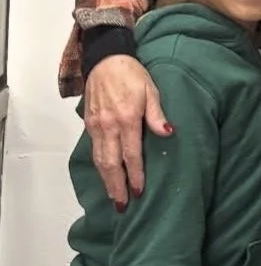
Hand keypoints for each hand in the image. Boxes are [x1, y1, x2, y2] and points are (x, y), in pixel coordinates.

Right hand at [84, 56, 169, 208]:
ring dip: (106, 181)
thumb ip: (156, 113)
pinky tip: (105, 176)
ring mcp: (96, 126)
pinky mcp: (89, 125)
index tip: (139, 191)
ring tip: (113, 197)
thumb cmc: (132, 75)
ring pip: (99, 160)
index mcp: (126, 118)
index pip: (131, 153)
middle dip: (117, 186)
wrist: (104, 60)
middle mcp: (108, 126)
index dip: (135, 174)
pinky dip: (99, 167)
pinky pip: (94, 150)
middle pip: (111, 163)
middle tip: (123, 205)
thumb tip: (167, 132)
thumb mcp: (151, 89)